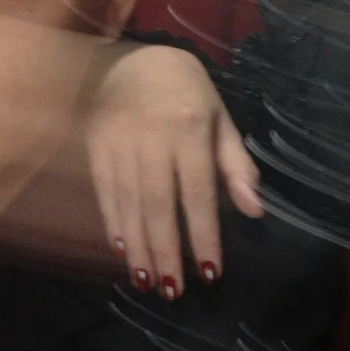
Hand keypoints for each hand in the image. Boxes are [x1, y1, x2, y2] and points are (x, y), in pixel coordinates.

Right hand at [86, 43, 260, 294]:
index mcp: (190, 128)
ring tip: (146, 281)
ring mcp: (119, 142)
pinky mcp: (95, 146)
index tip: (210, 272)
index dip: (204, 235)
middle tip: (173, 291)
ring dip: (138, 246)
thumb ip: (236, 165)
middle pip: (159, 205)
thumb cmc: (186, 92)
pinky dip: (113, 223)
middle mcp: (152, 137)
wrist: (132, 58)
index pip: (198, 192)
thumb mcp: (220, 119)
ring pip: (128, 203)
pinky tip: (123, 250)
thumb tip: (254, 210)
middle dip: (166, 251)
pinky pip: (103, 192)